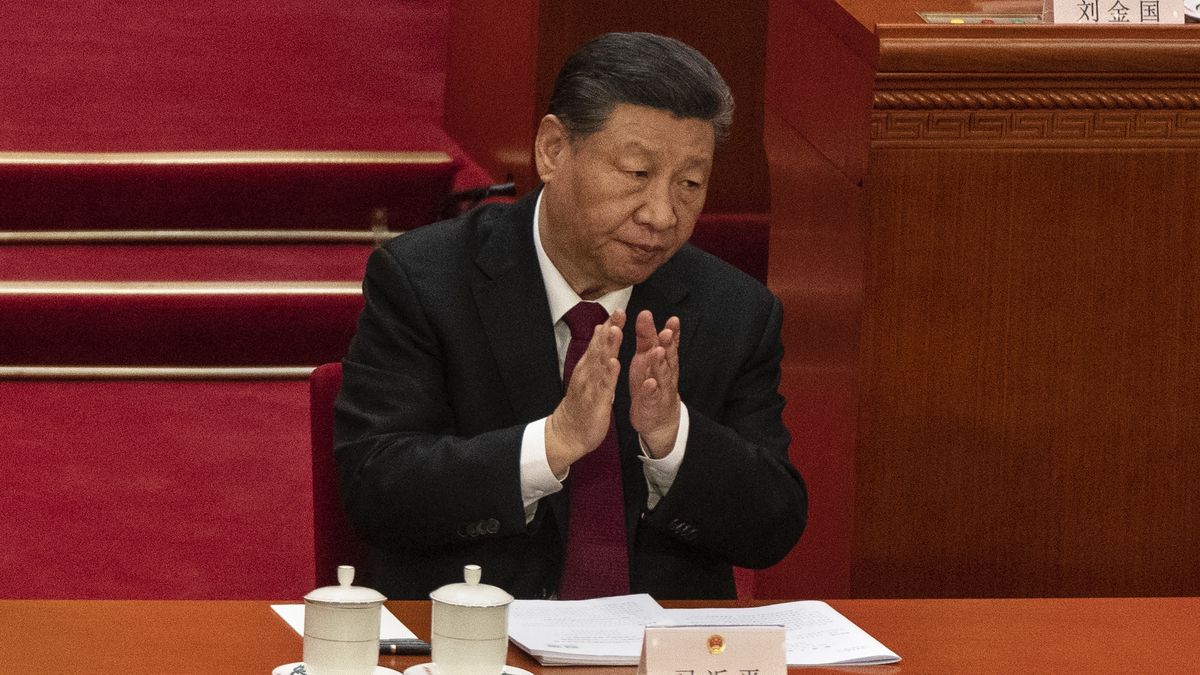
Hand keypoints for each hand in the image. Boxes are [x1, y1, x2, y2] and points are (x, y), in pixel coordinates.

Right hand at [545, 309, 624, 474]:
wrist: (568, 432)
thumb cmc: (582, 403)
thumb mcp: (588, 375)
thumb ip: (595, 353)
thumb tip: (601, 330)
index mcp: (588, 366)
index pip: (599, 342)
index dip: (608, 326)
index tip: (618, 309)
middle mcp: (587, 373)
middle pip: (599, 348)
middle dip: (609, 330)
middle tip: (618, 312)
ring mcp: (590, 386)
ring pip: (600, 363)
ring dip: (608, 346)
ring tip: (616, 330)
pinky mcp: (595, 402)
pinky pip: (603, 386)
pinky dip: (608, 374)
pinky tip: (614, 363)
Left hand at [628, 310, 680, 457]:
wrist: (657, 418)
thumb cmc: (650, 382)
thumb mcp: (646, 357)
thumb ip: (647, 337)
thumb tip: (646, 313)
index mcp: (663, 360)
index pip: (669, 344)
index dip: (672, 332)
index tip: (673, 320)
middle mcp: (665, 373)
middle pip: (668, 357)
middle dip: (668, 345)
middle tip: (666, 332)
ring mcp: (660, 389)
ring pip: (662, 375)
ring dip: (660, 364)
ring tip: (658, 352)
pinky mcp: (652, 404)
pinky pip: (652, 396)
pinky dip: (651, 390)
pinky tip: (650, 383)